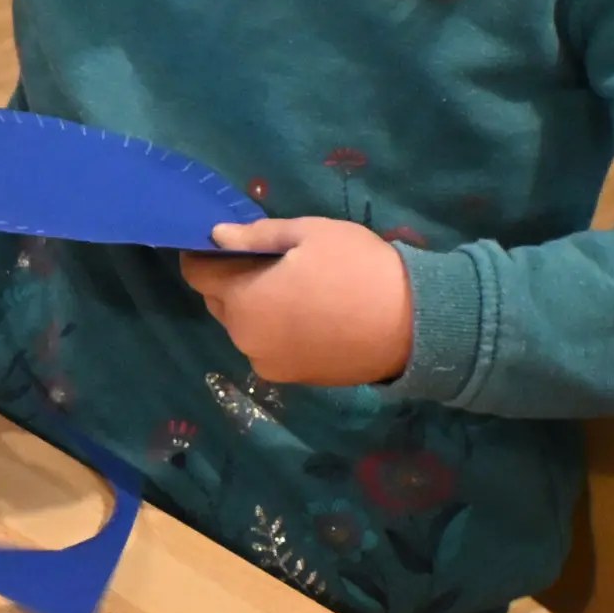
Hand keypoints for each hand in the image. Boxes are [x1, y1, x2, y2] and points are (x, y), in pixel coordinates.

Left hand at [180, 219, 415, 386]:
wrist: (416, 324)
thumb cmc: (358, 268)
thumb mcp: (309, 234)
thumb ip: (256, 236)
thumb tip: (217, 236)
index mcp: (242, 300)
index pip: (197, 275)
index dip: (205, 256)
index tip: (226, 244)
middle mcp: (246, 338)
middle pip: (219, 303)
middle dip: (233, 281)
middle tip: (271, 262)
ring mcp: (270, 363)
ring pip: (246, 327)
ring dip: (257, 308)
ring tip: (297, 289)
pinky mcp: (296, 379)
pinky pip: (271, 347)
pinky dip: (278, 331)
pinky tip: (311, 315)